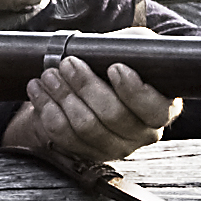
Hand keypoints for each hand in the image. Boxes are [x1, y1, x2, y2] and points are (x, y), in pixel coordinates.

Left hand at [5, 55, 174, 181]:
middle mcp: (142, 134)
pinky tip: (38, 91)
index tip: (114, 67)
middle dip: (86, 86)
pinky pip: (65, 137)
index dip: (134, 91)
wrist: (94, 82)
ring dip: (63, 97)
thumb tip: (118, 50)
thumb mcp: (135, 47)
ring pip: (86, 127)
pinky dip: (48, 111)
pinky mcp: (88, 153)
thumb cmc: (120, 60)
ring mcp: (115, 147)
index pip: (155, 109)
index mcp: (162, 108)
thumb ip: (136, 47)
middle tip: (68, 63)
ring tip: (49, 74)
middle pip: (113, 116)